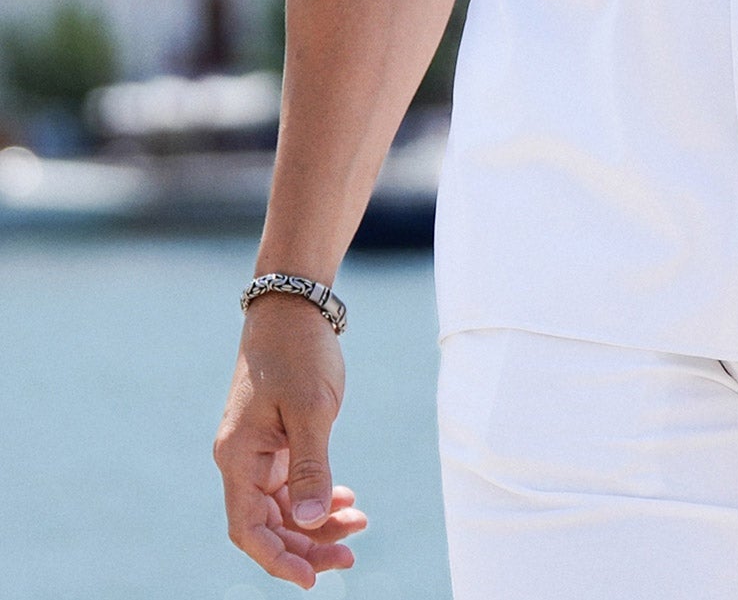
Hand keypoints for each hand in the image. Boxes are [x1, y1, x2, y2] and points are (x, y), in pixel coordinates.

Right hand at [214, 293, 367, 587]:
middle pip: (268, 525)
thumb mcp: (311, 409)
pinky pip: (293, 483)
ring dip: (317, 522)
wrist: (294, 304)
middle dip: (308, 545)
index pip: (248, 530)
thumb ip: (311, 467)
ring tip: (360, 524)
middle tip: (352, 553)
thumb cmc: (298, 351)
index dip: (278, 560)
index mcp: (239, 458)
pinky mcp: (276, 438)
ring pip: (284, 507)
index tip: (314, 580)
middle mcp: (242, 460)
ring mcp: (258, 450)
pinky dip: (318, 495)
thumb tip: (312, 523)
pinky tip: (347, 499)